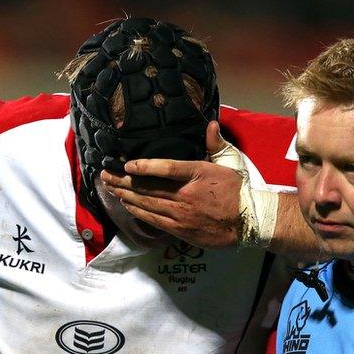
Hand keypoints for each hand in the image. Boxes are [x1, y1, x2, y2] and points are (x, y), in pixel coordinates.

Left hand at [100, 121, 244, 248]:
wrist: (248, 221)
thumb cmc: (238, 190)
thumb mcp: (230, 162)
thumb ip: (216, 143)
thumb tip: (211, 124)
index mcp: (198, 173)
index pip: (166, 168)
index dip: (144, 166)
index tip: (126, 164)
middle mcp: (186, 194)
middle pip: (149, 187)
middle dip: (123, 181)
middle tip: (105, 175)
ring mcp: (181, 213)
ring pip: (147, 203)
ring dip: (126, 196)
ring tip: (110, 188)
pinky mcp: (180, 229)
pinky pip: (153, 219)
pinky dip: (137, 211)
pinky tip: (126, 205)